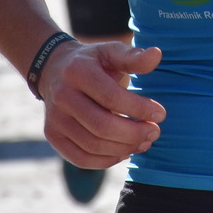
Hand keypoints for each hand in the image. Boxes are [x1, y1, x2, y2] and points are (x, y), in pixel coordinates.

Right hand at [39, 41, 165, 168]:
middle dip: (134, 134)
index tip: (160, 114)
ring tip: (144, 142)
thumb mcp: (111, 52)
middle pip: (102, 126)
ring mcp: (55, 118)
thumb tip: (157, 55)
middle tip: (154, 132)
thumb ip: (134, 57)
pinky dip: (106, 160)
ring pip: (93, 145)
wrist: (55, 70)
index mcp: (78, 72)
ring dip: (124, 148)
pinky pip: (81, 158)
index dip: (139, 109)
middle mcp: (62, 96)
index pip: (112, 97)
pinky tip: (124, 151)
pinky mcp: (53, 135)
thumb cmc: (93, 62)